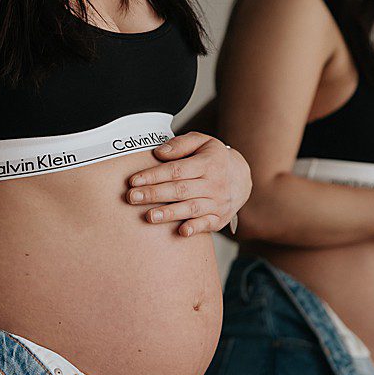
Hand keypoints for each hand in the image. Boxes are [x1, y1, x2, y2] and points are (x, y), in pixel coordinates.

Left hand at [124, 131, 251, 236]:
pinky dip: (195, 228)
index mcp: (208, 163)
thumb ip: (180, 144)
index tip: (133, 181)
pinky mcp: (219, 218)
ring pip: (191, 208)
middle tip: (132, 197)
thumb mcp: (202, 142)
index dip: (154, 175)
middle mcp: (215, 183)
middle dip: (154, 194)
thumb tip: (159, 153)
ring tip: (148, 216)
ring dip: (169, 213)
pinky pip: (207, 224)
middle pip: (180, 190)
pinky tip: (181, 232)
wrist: (241, 178)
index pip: (177, 170)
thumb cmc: (213, 159)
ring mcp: (218, 202)